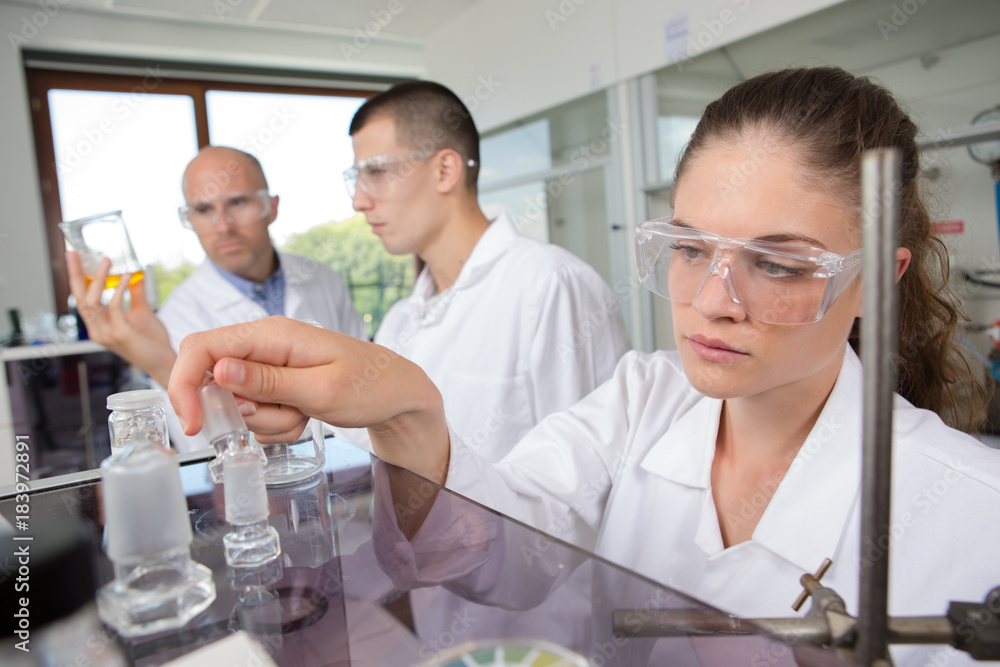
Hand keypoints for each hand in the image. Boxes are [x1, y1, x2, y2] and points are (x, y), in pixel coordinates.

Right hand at [66, 251, 175, 385]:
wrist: (165, 361)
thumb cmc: (152, 340)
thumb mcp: (142, 312)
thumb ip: (135, 294)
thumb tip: (134, 275)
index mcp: (98, 325)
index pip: (81, 298)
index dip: (76, 277)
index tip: (74, 257)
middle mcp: (97, 330)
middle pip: (80, 298)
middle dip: (76, 274)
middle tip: (75, 254)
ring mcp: (107, 334)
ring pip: (93, 301)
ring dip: (99, 279)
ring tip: (106, 262)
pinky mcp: (120, 334)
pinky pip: (114, 308)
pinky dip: (118, 290)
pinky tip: (126, 277)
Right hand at [168, 316, 449, 482]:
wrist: (398, 394)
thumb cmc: (370, 386)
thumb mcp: (321, 390)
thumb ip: (268, 382)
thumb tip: (217, 369)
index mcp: (271, 334)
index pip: (200, 347)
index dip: (184, 385)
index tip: (194, 425)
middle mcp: (263, 345)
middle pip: (213, 381)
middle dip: (239, 413)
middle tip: (284, 416)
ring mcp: (268, 365)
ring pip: (235, 404)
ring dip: (265, 422)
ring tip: (304, 414)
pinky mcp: (275, 384)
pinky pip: (255, 413)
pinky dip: (275, 425)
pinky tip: (305, 416)